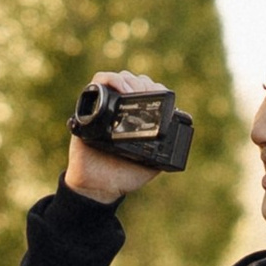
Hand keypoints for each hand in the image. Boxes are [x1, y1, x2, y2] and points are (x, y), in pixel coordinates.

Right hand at [65, 68, 169, 205]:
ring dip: (130, 81)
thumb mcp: (150, 165)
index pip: (147, 91)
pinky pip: (98, 82)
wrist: (98, 187)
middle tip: (147, 95)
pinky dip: (110, 79)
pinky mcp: (88, 109)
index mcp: (136, 120)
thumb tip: (177, 138)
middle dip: (144, 84)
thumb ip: (162, 153)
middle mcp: (120, 111)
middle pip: (135, 81)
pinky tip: (121, 90)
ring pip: (120, 78)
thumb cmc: (123, 176)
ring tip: (134, 93)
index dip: (155, 89)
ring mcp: (104, 108)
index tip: (161, 96)